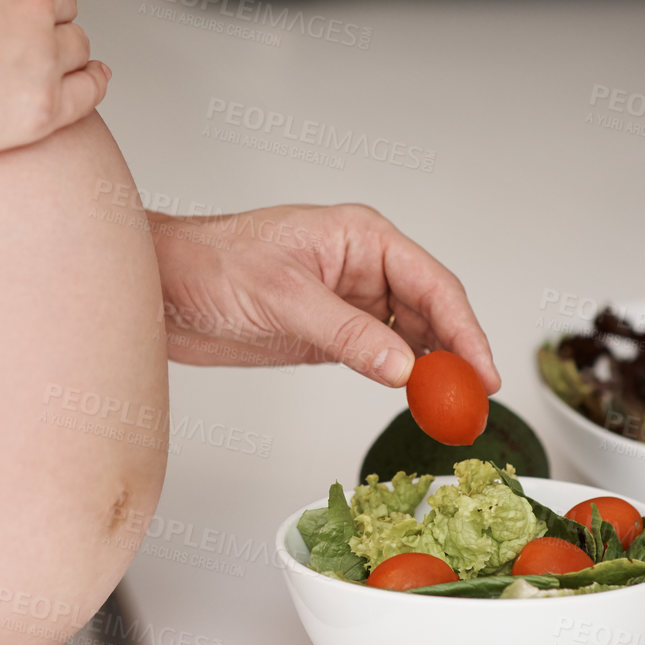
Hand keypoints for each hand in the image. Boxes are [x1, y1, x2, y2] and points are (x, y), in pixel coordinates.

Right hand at [0, 0, 109, 167]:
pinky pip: (86, 94)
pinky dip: (92, 82)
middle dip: (38, 9)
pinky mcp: (35, 113)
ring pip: (73, 45)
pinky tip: (88, 79)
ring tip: (38, 58)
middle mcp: (32, 0)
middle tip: (7, 30)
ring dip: (61, 46)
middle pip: (58, 0)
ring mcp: (38, 59)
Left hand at [148, 203, 500, 389]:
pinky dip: (403, 378)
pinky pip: (382, 355)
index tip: (483, 371)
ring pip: (412, 337)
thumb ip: (346, 332)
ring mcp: (349, 302)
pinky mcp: (332, 334)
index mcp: (361, 237)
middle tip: (474, 402)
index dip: (465, 330)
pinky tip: (417, 398)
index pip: (433, 283)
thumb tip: (403, 367)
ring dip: (433, 370)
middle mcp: (363, 267)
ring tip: (453, 408)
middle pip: (432, 312)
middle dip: (458, 354)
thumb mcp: (282, 295)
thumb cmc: (208, 262)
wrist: (161, 288)